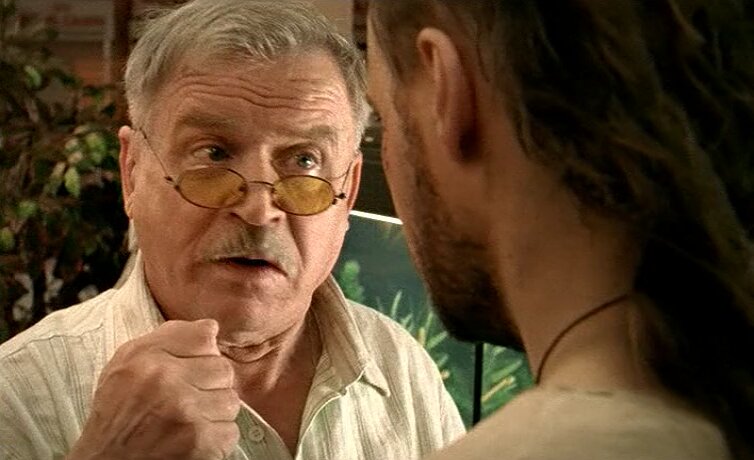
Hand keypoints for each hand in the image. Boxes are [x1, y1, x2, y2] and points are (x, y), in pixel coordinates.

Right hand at [67, 319, 240, 459]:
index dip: (201, 355)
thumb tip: (210, 328)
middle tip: (189, 399)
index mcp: (148, 359)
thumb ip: (168, 338)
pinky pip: (230, 431)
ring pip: (230, 401)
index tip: (191, 368)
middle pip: (223, 369)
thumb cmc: (118, 414)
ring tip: (190, 420)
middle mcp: (167, 382)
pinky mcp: (199, 442)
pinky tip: (192, 439)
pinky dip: (216, 439)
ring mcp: (186, 413)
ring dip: (214, 413)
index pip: (205, 337)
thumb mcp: (126, 363)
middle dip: (211, 385)